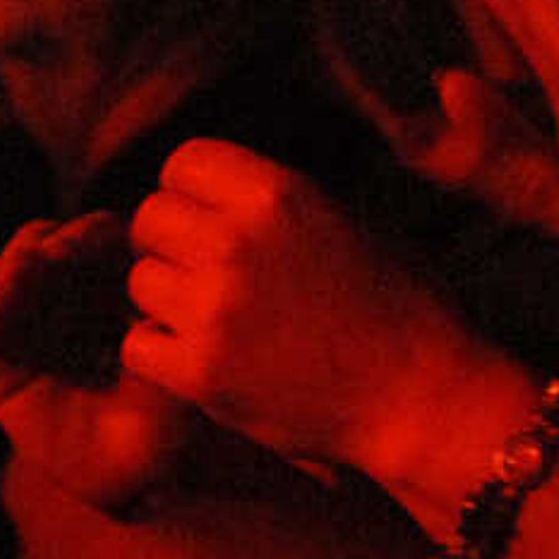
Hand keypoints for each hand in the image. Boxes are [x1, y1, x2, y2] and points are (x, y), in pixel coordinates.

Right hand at [0, 216, 205, 515]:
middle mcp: (75, 296)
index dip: (85, 237)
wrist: (133, 475)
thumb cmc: (172, 417)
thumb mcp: (178, 373)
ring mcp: (34, 326)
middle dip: (34, 250)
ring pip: (5, 284)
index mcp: (125, 284)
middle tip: (33, 264)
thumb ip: (163, 339)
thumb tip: (158, 307)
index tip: (72, 248)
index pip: (101, 241)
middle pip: (45, 250)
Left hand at [121, 139, 485, 480]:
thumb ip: (282, 206)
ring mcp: (214, 308)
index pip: (184, 162)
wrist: (420, 396)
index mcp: (281, 194)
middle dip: (171, 243)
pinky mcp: (200, 371)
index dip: (191, 191)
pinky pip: (138, 344)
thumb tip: (223, 195)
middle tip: (203, 273)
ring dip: (167, 300)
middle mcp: (238, 241)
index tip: (207, 218)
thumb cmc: (402, 309)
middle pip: (150, 218)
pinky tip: (205, 357)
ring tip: (213, 319)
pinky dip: (164, 353)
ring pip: (140, 282)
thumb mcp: (353, 226)